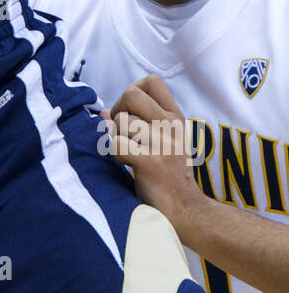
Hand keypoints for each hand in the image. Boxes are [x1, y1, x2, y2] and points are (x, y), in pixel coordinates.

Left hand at [108, 74, 204, 238]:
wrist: (188, 211)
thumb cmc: (170, 178)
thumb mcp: (163, 143)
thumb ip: (138, 123)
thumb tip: (103, 111)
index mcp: (175, 118)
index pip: (153, 81)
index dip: (133, 90)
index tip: (129, 111)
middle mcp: (171, 126)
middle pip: (132, 93)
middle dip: (117, 109)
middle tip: (120, 131)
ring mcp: (162, 143)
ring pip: (122, 121)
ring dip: (116, 136)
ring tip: (125, 152)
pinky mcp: (151, 162)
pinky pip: (117, 143)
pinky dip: (113, 154)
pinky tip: (125, 165)